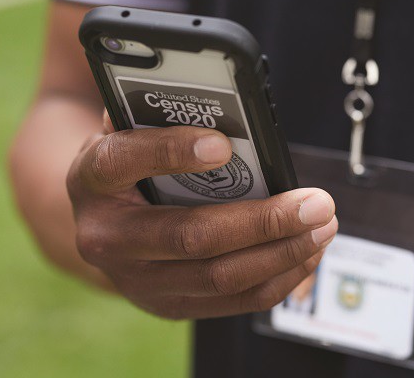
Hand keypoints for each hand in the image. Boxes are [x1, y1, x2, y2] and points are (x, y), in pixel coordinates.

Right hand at [66, 119, 336, 318]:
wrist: (103, 223)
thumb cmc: (130, 165)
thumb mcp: (130, 131)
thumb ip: (159, 116)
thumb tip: (224, 108)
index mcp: (91, 178)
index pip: (123, 161)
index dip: (171, 152)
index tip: (224, 144)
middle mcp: (106, 238)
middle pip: (190, 237)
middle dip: (263, 222)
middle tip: (316, 204)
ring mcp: (137, 281)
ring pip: (219, 277)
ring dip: (281, 253)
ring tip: (322, 226)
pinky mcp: (169, 305)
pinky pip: (232, 301)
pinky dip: (277, 278)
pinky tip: (306, 253)